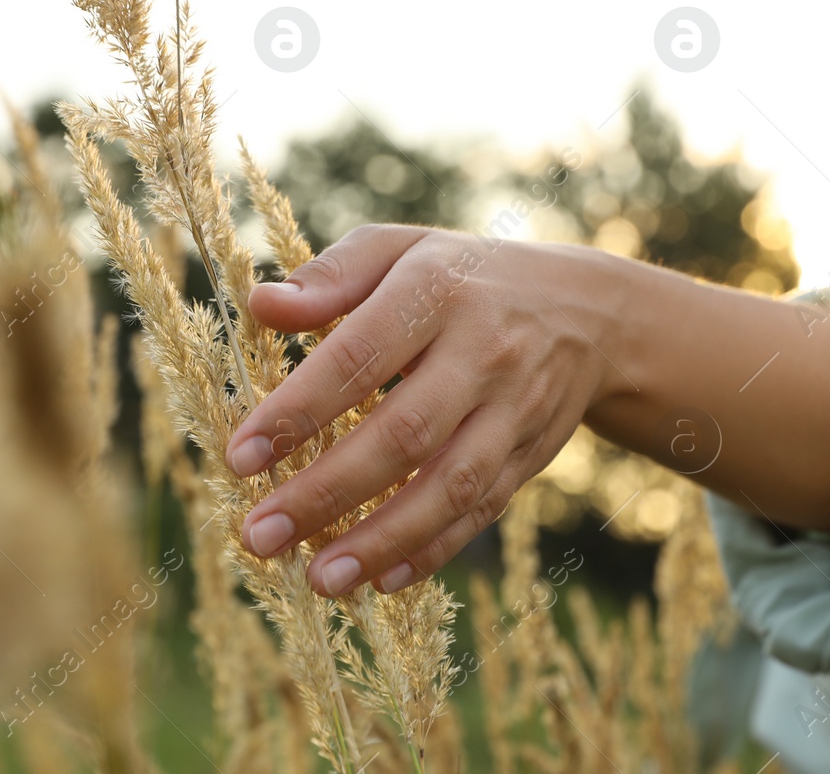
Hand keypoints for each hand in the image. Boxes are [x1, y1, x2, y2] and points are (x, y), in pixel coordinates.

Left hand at [225, 224, 626, 596]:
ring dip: (382, 540)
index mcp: (437, 291)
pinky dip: (433, 551)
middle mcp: (483, 352)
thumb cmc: (462, 277)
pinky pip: (482, 510)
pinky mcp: (531, 453)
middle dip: (328, 492)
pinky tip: (381, 581)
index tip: (241, 457)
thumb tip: (261, 305)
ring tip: (320, 580)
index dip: (300, 409)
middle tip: (260, 535)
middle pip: (404, 433)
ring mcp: (514, 409)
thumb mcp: (401, 249)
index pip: (360, 356)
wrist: (587, 310)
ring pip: (450, 485)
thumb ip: (331, 276)